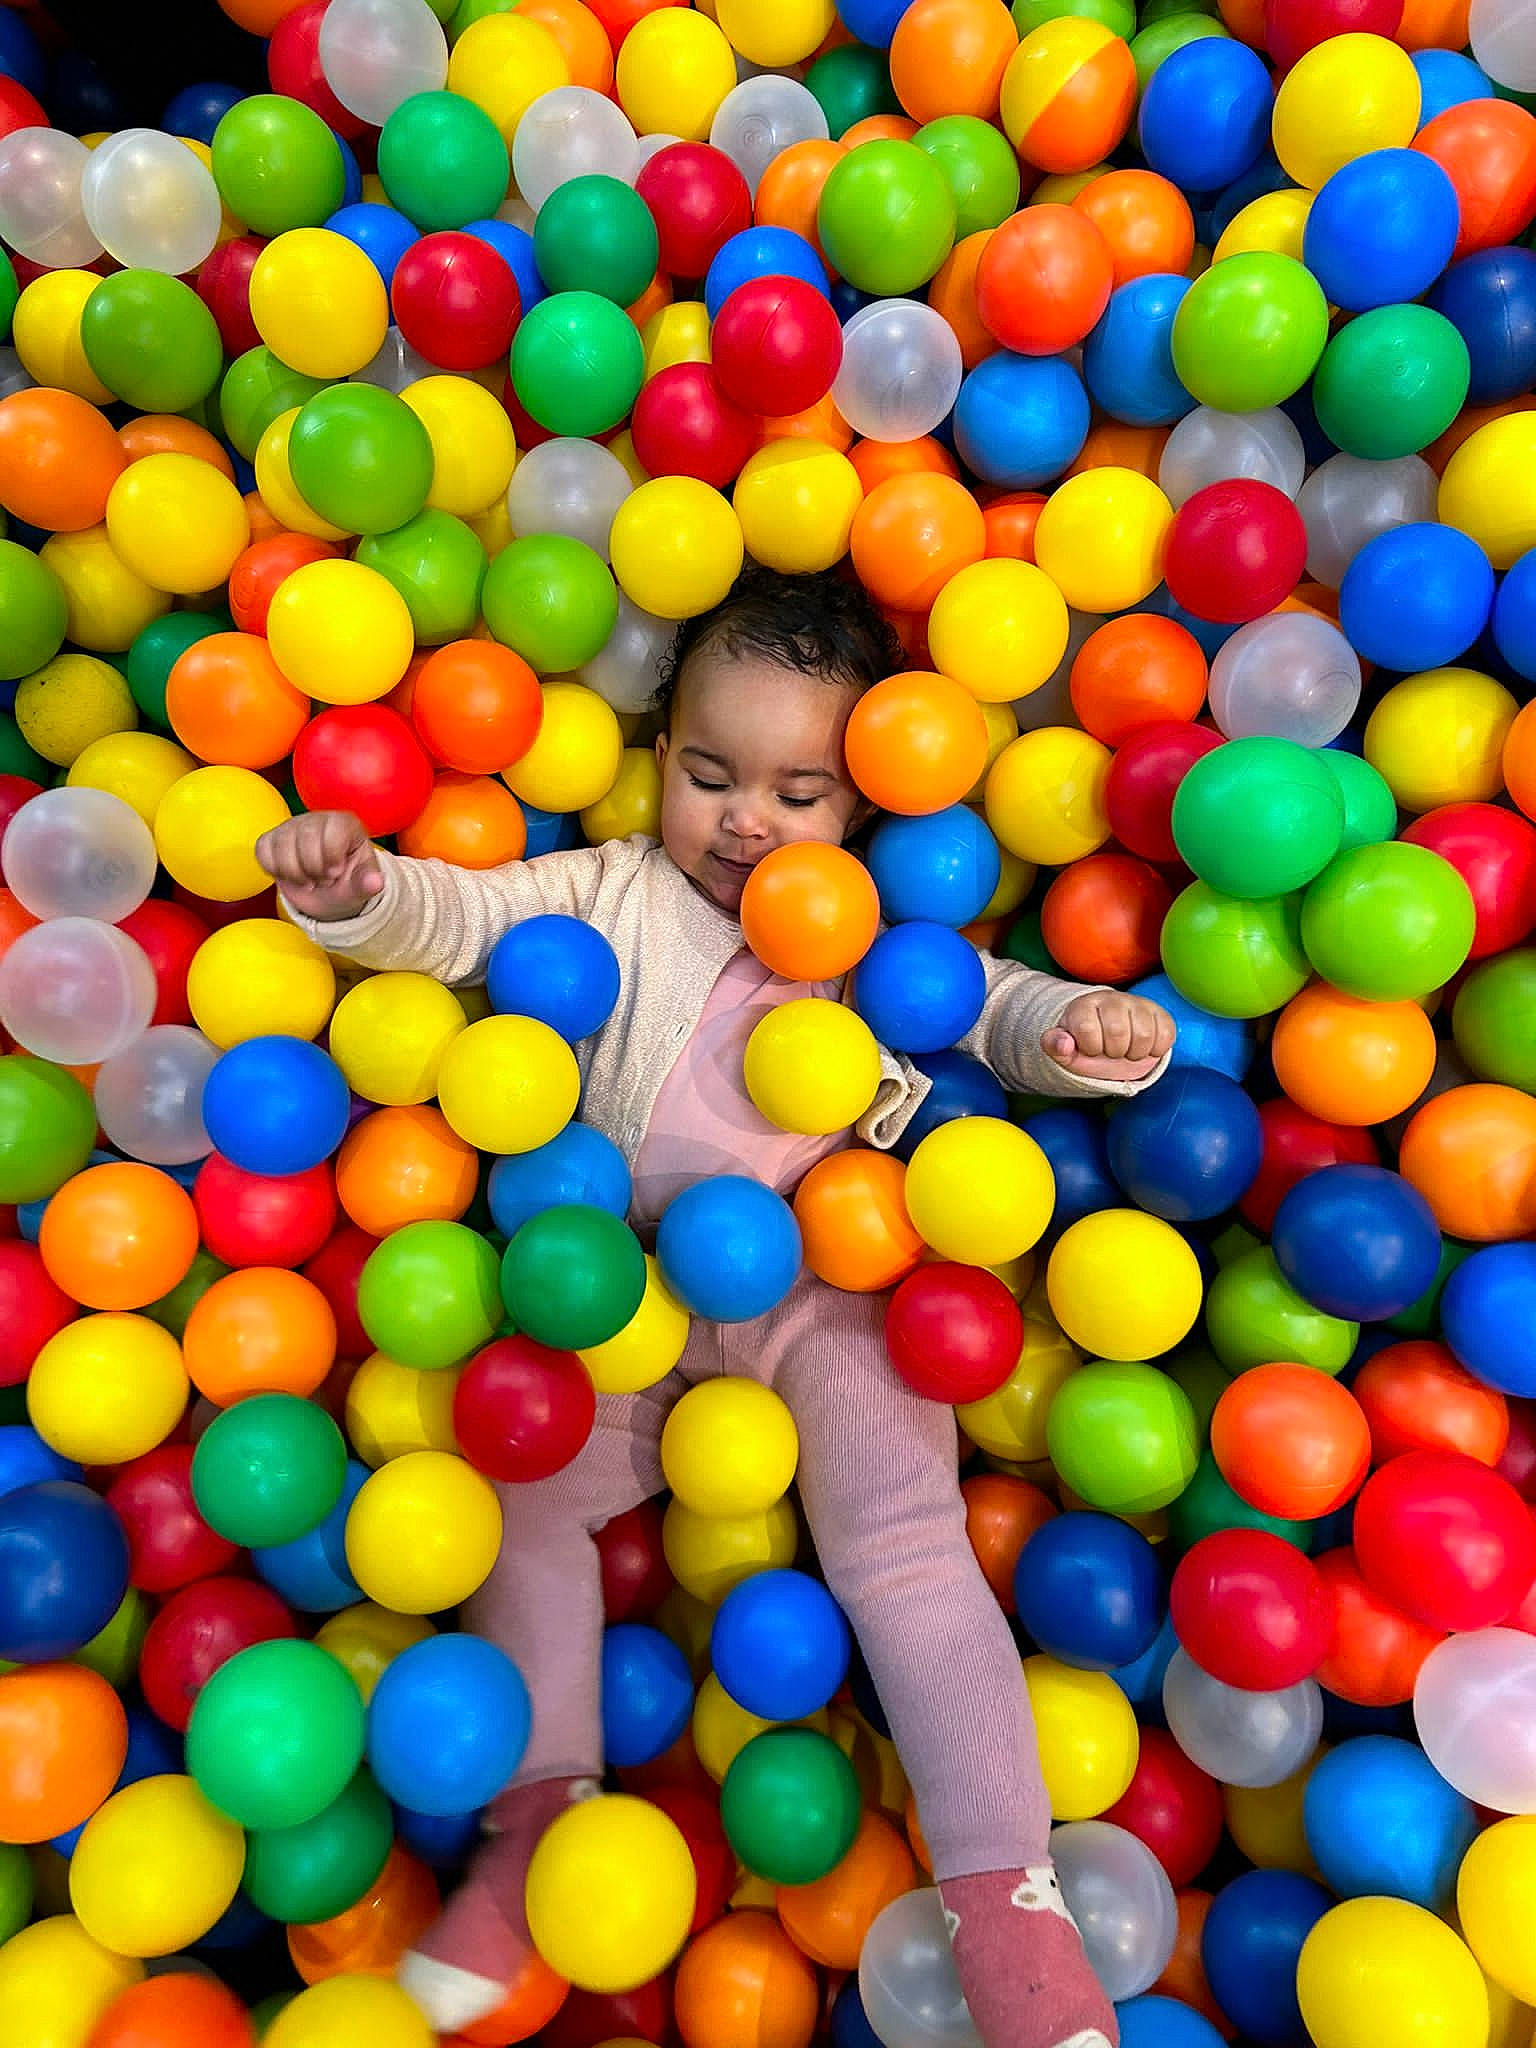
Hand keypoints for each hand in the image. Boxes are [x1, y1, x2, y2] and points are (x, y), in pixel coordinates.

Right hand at [255, 811, 384, 921]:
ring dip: (293, 874)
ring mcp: (292, 826)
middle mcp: (318, 819)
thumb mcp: (360, 888)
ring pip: (281, 846)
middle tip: (322, 879)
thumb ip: (367, 884)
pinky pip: (263, 850)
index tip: (336, 873)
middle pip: (305, 840)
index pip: (332, 835)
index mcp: (345, 824)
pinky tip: (290, 874)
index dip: (331, 861)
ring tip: (308, 879)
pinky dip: (274, 869)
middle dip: (313, 870)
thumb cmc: (347, 884)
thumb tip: (376, 883)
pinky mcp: (271, 837)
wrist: (326, 893)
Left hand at [1043, 991, 1174, 1083]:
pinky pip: (1166, 1034)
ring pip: (1144, 1035)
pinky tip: (1145, 1048)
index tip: (1090, 1048)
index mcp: (1085, 1005)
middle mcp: (1112, 999)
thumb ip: (1056, 1045)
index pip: (1087, 1028)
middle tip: (1111, 1051)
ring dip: (1135, 1053)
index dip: (1090, 1047)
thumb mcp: (1065, 1050)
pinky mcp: (1160, 1013)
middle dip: (1113, 1051)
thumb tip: (1063, 1043)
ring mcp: (1138, 1004)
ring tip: (1126, 1050)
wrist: (1110, 1039)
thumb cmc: (1086, 1045)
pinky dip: (1156, 1049)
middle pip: (1118, 1032)